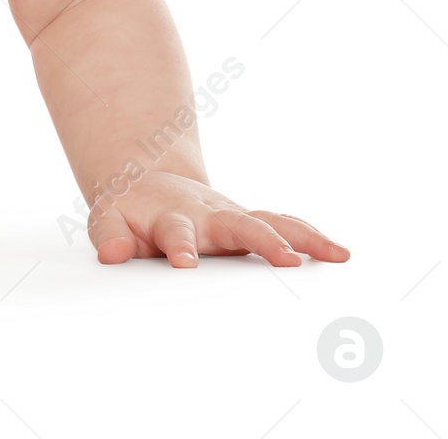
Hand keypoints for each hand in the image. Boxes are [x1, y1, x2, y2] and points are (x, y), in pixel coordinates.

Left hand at [87, 171, 349, 267]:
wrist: (145, 184)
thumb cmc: (129, 212)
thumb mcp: (108, 221)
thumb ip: (109, 238)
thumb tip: (112, 255)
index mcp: (171, 217)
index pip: (176, 232)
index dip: (181, 246)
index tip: (187, 262)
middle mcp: (208, 214)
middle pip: (238, 223)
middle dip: (262, 239)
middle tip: (285, 260)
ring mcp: (233, 217)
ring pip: (271, 221)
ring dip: (301, 237)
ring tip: (334, 255)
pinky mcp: (249, 222)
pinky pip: (284, 225)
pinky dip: (310, 237)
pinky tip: (339, 254)